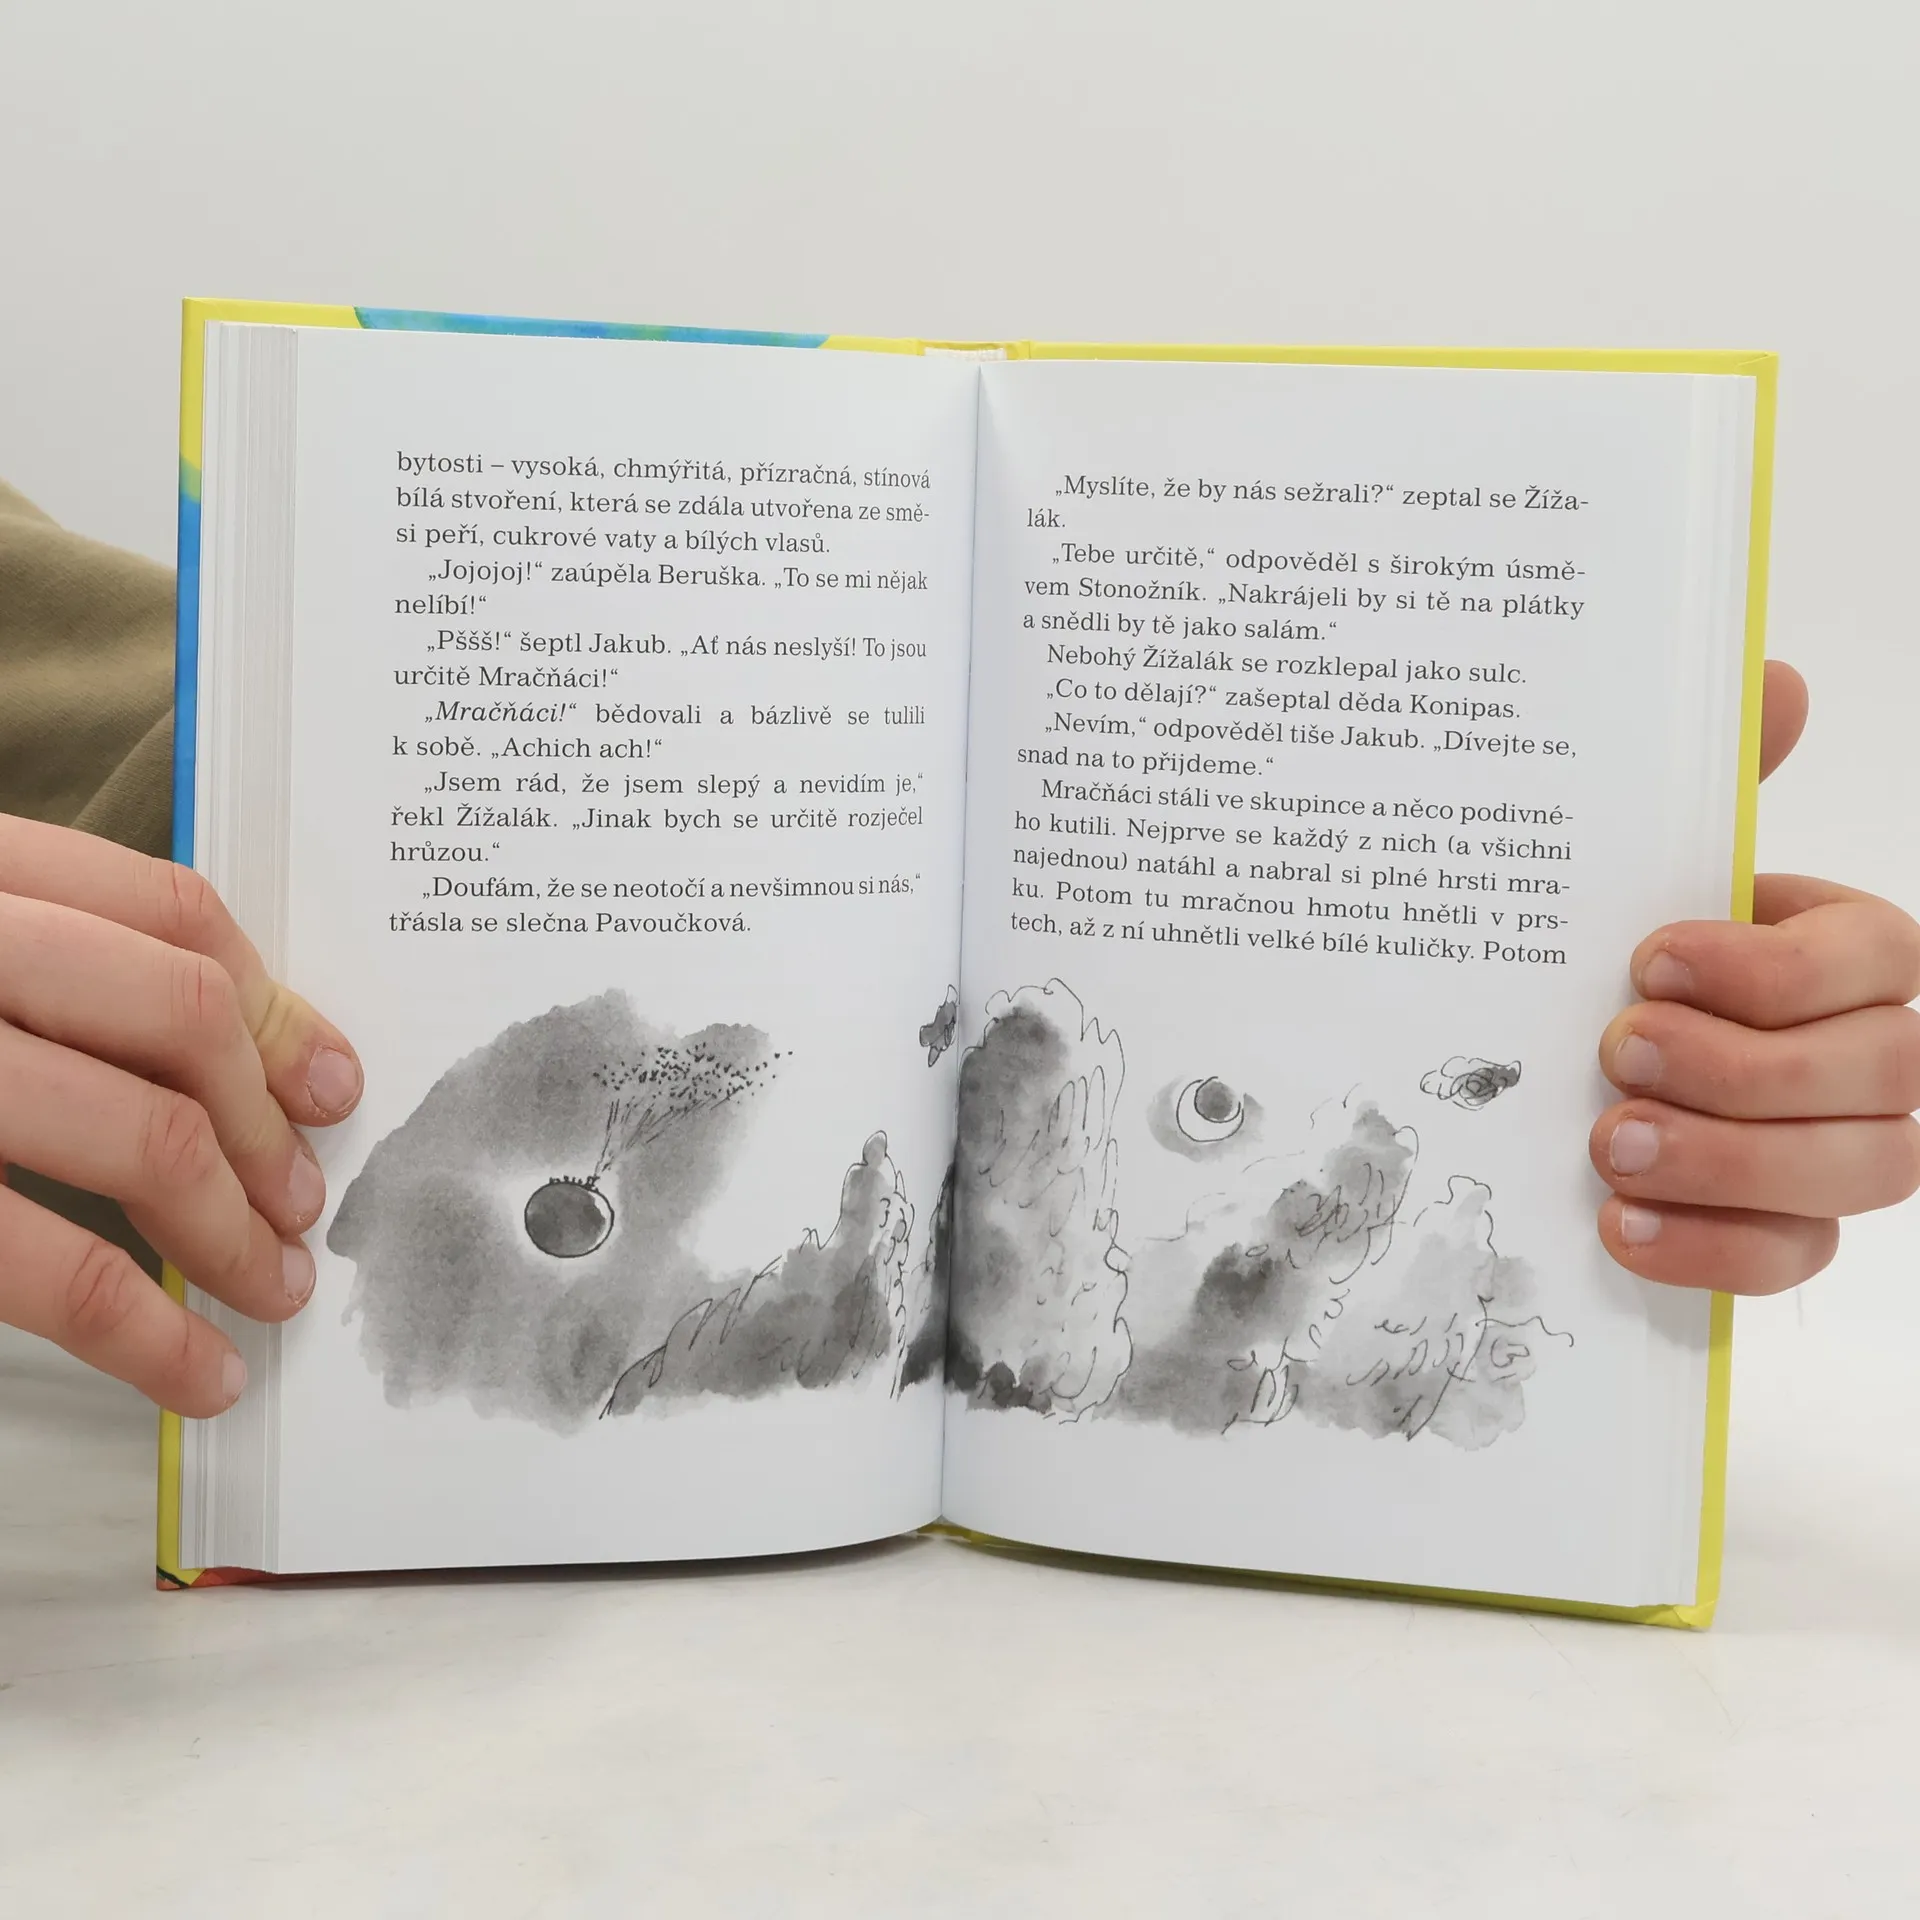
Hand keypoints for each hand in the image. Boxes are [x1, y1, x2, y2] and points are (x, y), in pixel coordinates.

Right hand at [0, 816, 361, 1413]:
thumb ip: (59, 969)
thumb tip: (251, 1056)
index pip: (168, 911)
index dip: (276, 1005)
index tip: (335, 1085)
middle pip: (182, 1013)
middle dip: (267, 1121)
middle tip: (306, 1202)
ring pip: (143, 1133)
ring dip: (234, 1229)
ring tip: (273, 1289)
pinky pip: (58, 1268)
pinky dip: (147, 1334)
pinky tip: (197, 1373)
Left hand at [1593, 662, 1919, 1291]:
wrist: (1551, 1043)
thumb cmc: (1620, 947)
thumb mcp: (1645, 859)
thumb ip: (1714, 782)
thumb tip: (1776, 683)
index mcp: (1849, 949)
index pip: (1878, 959)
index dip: (1775, 969)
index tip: (1650, 958)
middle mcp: (1871, 1051)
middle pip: (1879, 1074)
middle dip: (1744, 1068)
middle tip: (1619, 1049)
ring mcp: (1839, 1149)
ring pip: (1856, 1172)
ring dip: (1729, 1161)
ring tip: (1608, 1141)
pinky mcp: (1785, 1227)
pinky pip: (1793, 1258)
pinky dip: (1712, 1248)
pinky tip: (1620, 1223)